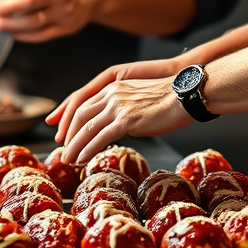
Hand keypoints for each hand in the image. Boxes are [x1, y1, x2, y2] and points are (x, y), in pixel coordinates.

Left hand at [57, 73, 192, 164]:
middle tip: (63, 150)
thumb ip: (123, 108)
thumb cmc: (168, 101)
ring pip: (86, 128)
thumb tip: (117, 126)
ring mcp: (118, 106)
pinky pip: (100, 137)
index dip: (71, 121)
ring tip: (68, 160)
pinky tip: (82, 159)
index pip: (84, 104)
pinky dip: (87, 150)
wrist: (184, 96)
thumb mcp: (138, 99)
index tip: (65, 135)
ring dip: (74, 146)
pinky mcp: (126, 120)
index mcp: (113, 87)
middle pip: (80, 116)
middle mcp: (111, 94)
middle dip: (69, 135)